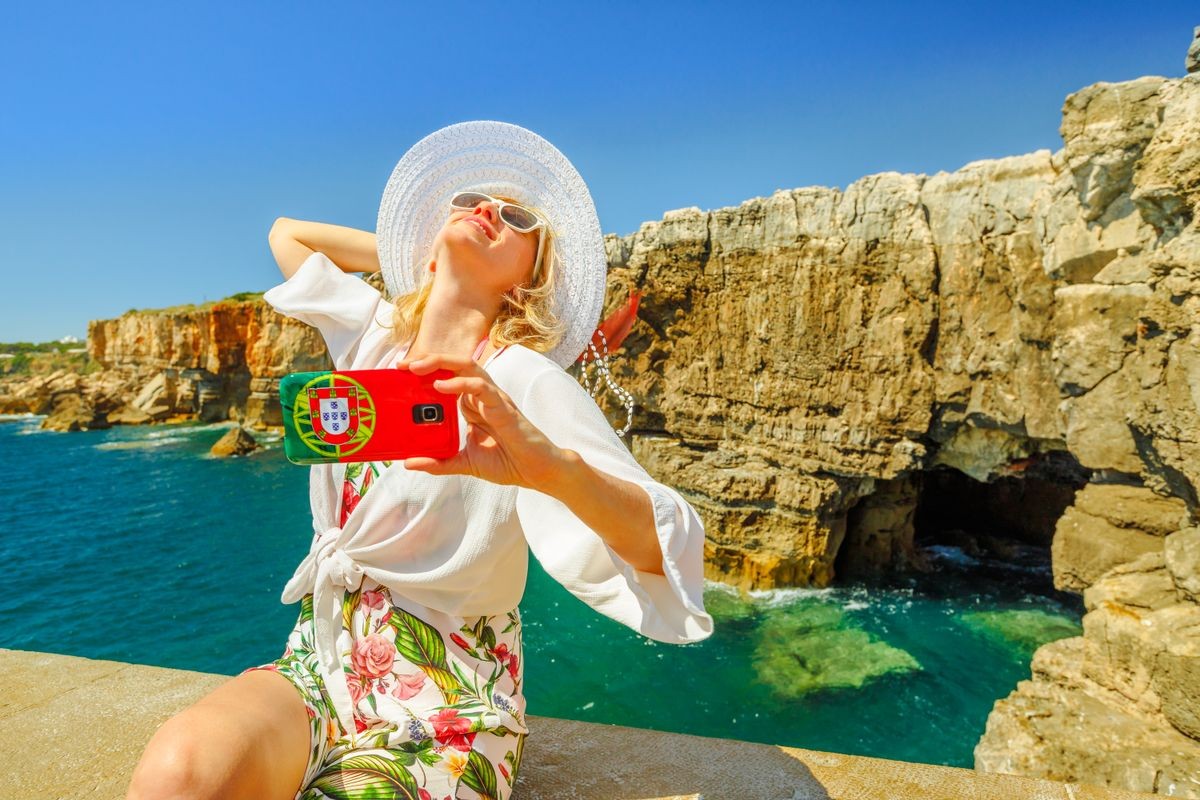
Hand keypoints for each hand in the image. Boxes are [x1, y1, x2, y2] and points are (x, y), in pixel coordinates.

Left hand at [395, 353, 564, 488]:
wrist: (537, 472)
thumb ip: (438, 462)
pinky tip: (442, 387)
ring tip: (417, 368)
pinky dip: (461, 383)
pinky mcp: (503, 406)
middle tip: (403, 366)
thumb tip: (409, 462)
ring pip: (468, 366)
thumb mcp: (464, 463)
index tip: (400, 374)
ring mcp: (493, 398)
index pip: (446, 378)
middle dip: (428, 361)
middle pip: (454, 365)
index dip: (424, 373)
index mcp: (471, 405)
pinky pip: (481, 386)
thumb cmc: (507, 463)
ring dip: (441, 363)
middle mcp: (480, 396)